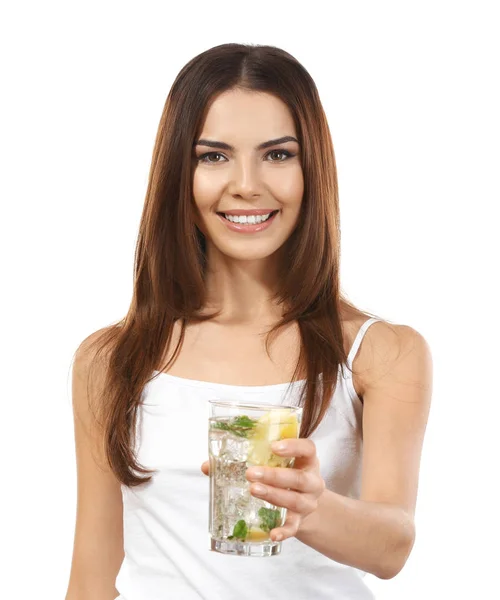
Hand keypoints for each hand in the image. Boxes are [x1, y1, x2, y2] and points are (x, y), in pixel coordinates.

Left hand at [200, 438, 325, 541]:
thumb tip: (207, 466)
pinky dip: (284, 531)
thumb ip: (246, 460)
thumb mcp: (274, 463)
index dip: (293, 446)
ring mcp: (308, 502)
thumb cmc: (283, 475)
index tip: (273, 447)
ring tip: (253, 490)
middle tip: (250, 473)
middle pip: (298, 478)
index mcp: (306, 460)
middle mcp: (312, 480)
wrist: (304, 501)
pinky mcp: (301, 521)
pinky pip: (294, 527)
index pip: (307, 448)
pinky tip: (272, 534)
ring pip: (295, 500)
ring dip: (273, 496)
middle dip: (274, 476)